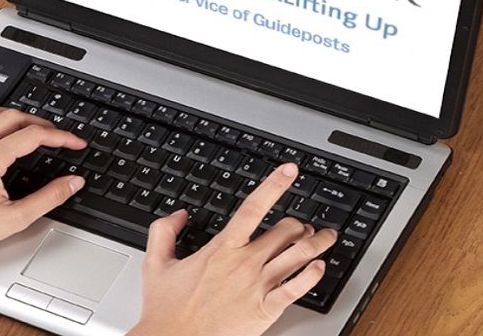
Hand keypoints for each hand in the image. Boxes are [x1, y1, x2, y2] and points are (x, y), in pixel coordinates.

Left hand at [0, 106, 86, 288]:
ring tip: (18, 119)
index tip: (73, 142)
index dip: (60, 136)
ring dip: (2, 112)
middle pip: (10, 117)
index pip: (34, 136)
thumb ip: (48, 198)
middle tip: (52, 133)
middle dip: (38, 122)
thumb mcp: (13, 220)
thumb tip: (71, 183)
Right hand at [129, 163, 336, 335]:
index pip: (253, 208)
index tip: (289, 171)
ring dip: (317, 243)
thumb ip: (164, 232)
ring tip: (327, 238)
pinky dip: (313, 275)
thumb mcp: (156, 264)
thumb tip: (179, 214)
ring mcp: (258, 286)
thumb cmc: (167, 310)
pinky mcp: (266, 309)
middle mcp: (244, 263)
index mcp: (222, 249)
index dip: (274, 185)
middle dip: (300, 224)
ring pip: (299, 255)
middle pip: (285, 231)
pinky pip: (297, 289)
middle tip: (305, 225)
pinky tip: (320, 268)